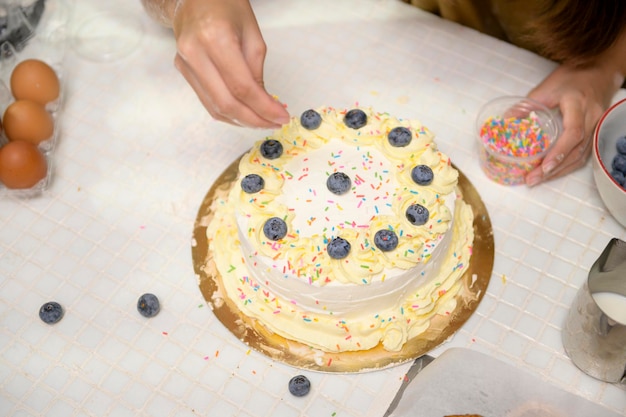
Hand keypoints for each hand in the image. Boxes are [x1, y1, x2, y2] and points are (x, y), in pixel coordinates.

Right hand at [172, 0, 289, 127]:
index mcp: (215, 38)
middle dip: (254, 119)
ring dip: (241, 120)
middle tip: (274, 123)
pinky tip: (245, 114)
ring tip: (262, 121)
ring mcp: (185, 63)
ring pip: (215, 108)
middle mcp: (195, 53)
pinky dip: (228, 113)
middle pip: (226, 102)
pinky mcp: (183, 70)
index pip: (242, 87)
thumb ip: (257, 71)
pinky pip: (207, 101)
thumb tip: (265, 104)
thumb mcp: (252, 33)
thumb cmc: (226, 6)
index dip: (264, 108)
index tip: (282, 117)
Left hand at [525, 63, 621, 185]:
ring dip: (559, 171)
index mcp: (578, 104)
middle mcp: (591, 118)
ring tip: (537, 180)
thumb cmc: (572, 77)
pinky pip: (583, 153)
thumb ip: (525, 105)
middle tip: (532, 180)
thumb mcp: (546, 87)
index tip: (544, 166)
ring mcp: (596, 126)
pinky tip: (551, 172)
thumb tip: (504, 122)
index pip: (573, 133)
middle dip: (554, 169)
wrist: (599, 70)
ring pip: (580, 155)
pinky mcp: (594, 132)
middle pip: (576, 150)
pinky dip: (567, 165)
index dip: (559, 152)